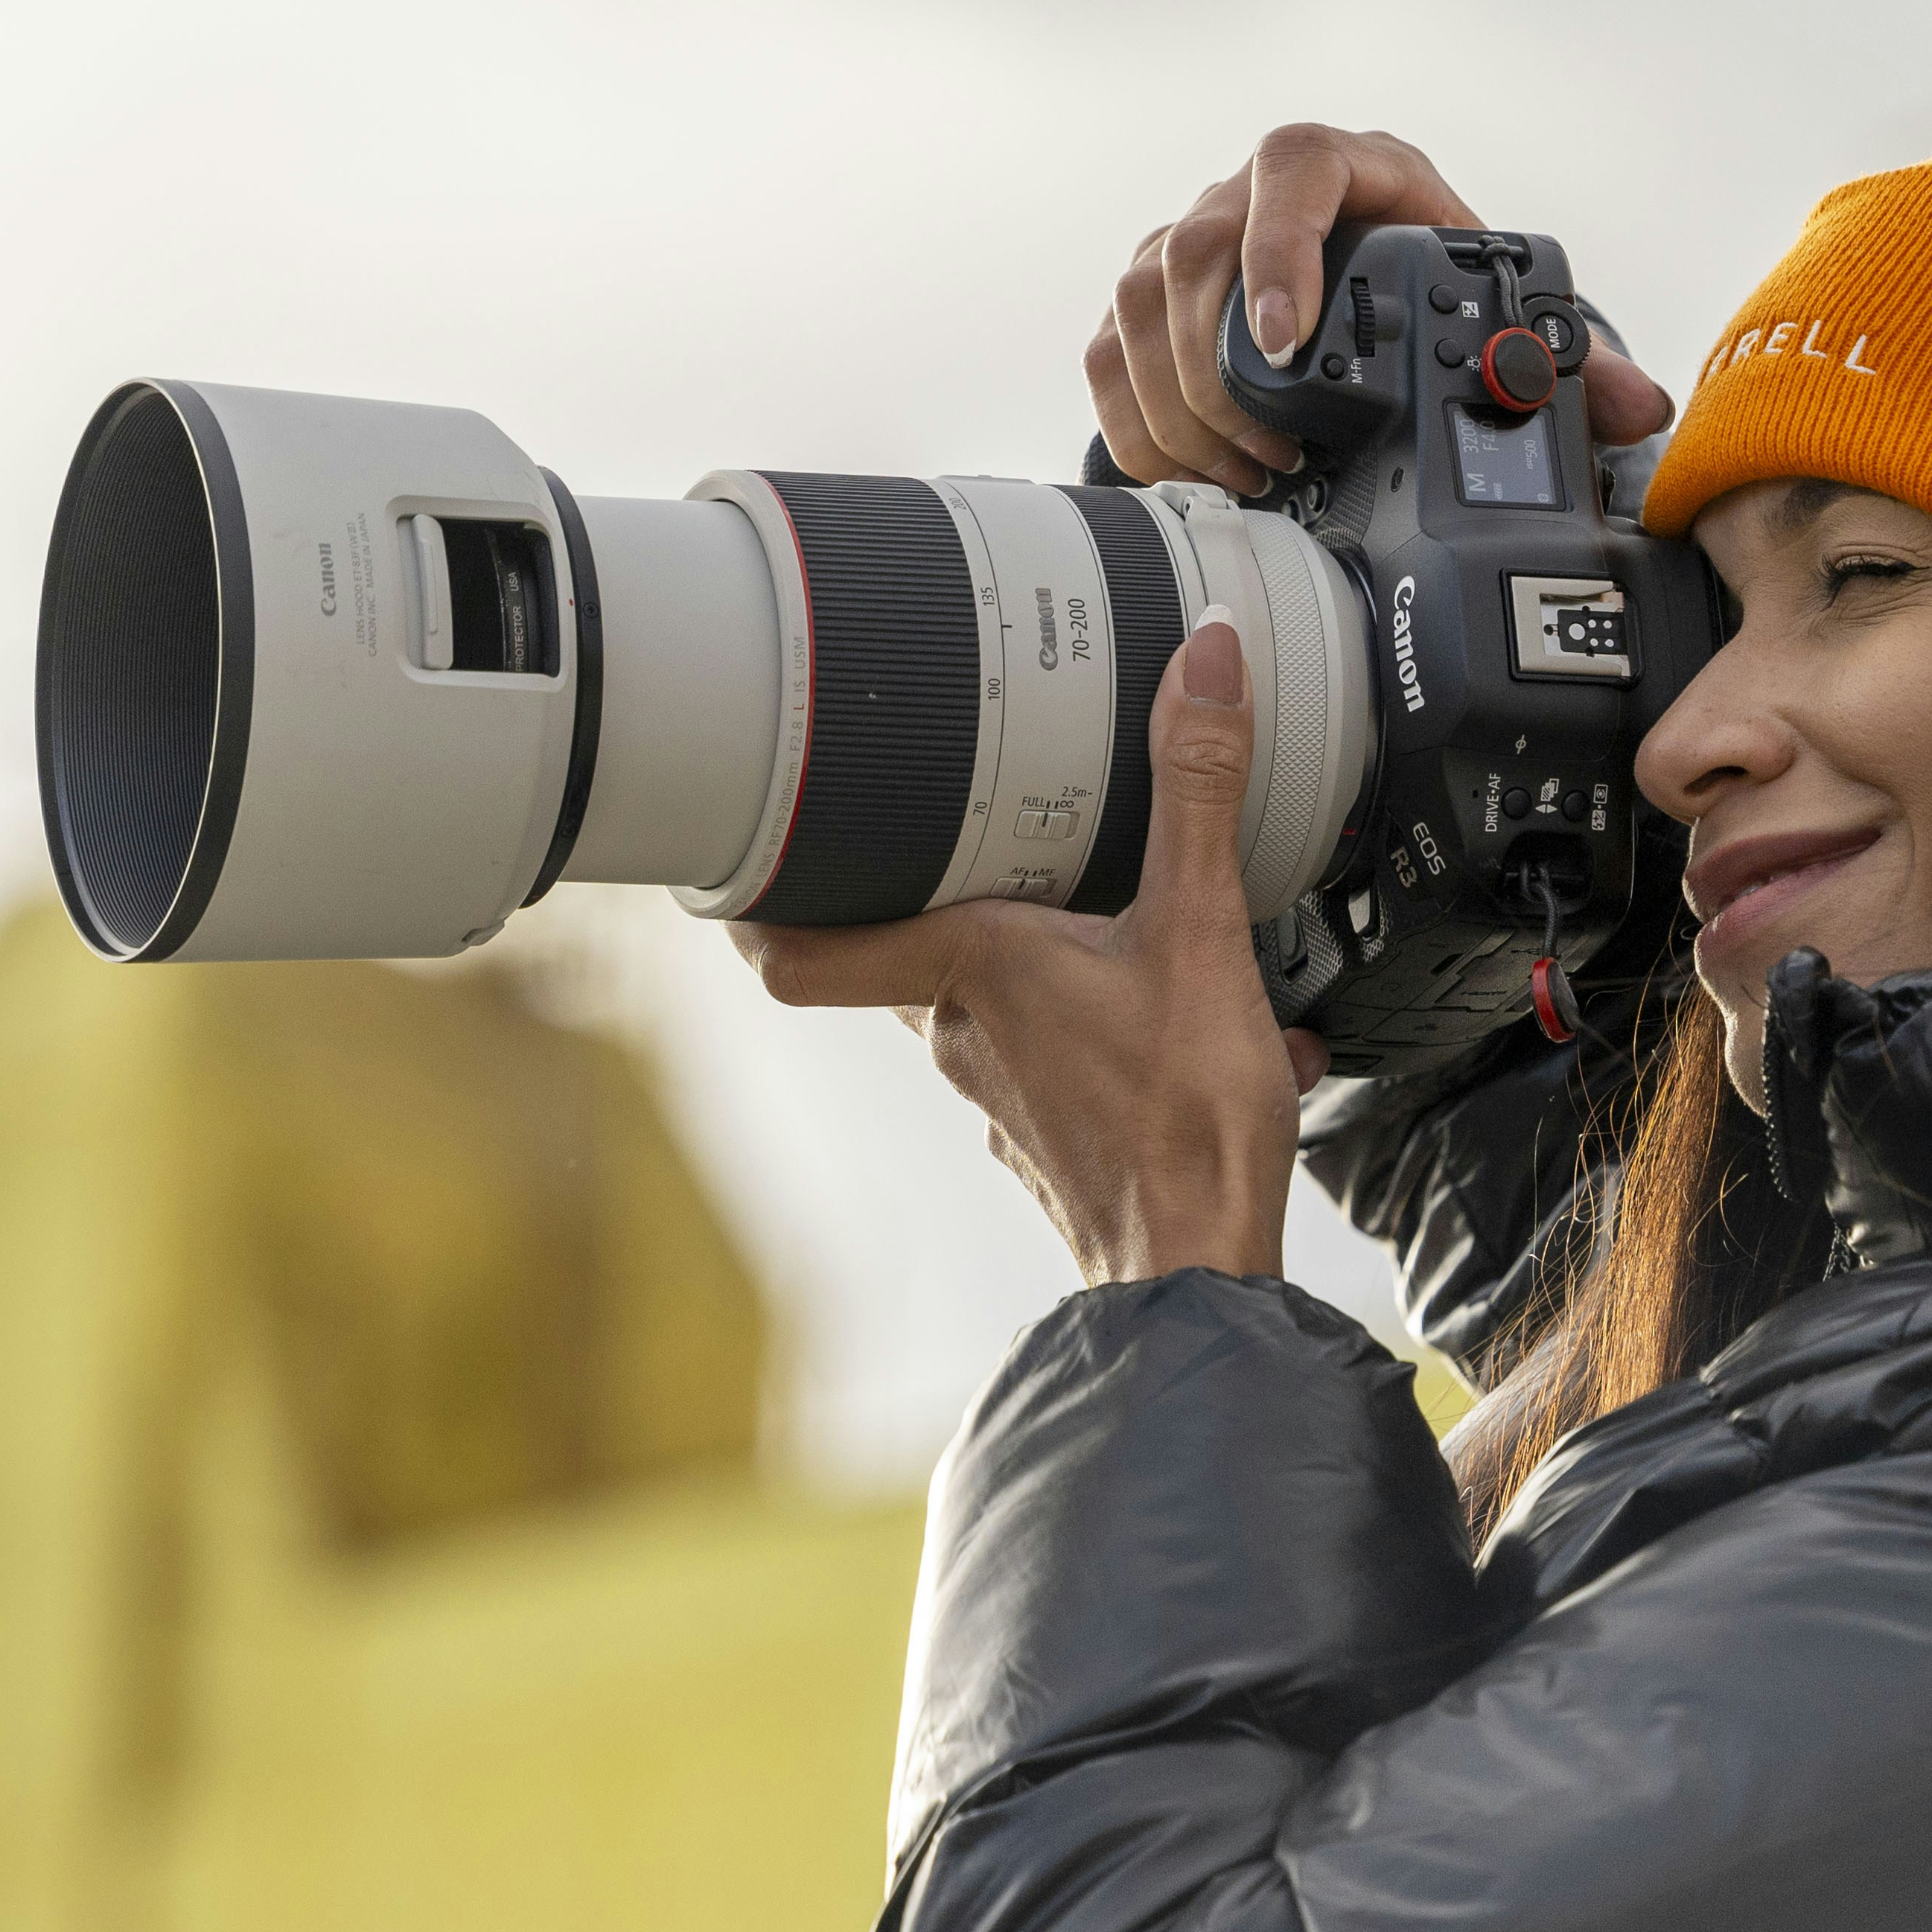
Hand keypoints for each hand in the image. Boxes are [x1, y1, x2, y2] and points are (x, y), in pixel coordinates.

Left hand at [730, 608, 1330, 1288]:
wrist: (1205, 1271)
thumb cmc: (1181, 1130)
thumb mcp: (1202, 931)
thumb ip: (1197, 789)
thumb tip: (1203, 660)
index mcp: (969, 969)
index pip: (798, 949)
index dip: (751, 907)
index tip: (726, 865)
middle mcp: (961, 1034)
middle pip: (901, 950)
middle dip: (933, 888)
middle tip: (950, 825)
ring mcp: (1002, 1091)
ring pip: (982, 998)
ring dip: (1032, 953)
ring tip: (1098, 908)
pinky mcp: (1052, 1134)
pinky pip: (1054, 1051)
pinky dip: (1099, 1020)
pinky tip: (1171, 1007)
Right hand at [1087, 122, 1676, 496]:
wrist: (1387, 288)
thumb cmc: (1439, 285)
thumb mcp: (1499, 304)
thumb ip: (1568, 358)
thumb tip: (1637, 406)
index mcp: (1355, 169)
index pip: (1294, 164)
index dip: (1280, 243)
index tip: (1288, 333)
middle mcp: (1255, 190)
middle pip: (1194, 249)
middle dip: (1222, 368)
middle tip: (1276, 451)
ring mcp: (1191, 239)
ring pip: (1140, 301)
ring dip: (1178, 402)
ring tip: (1247, 473)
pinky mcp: (1149, 298)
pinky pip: (1110, 352)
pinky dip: (1137, 421)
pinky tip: (1190, 472)